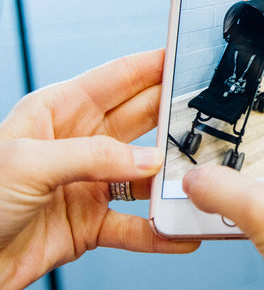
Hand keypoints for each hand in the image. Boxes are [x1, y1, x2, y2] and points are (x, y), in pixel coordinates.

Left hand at [0, 50, 198, 289]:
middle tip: (210, 113)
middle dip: (174, 115)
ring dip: (171, 176)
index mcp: (59, 111)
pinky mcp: (90, 224)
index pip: (118, 78)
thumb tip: (150, 160)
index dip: (154, 65)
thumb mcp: (28, 162)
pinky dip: (158, 230)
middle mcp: (79, 142)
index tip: (188, 58)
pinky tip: (179, 231)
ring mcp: (88, 182)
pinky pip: (134, 225)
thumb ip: (93, 157)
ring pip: (144, 172)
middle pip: (141, 120)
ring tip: (199, 175)